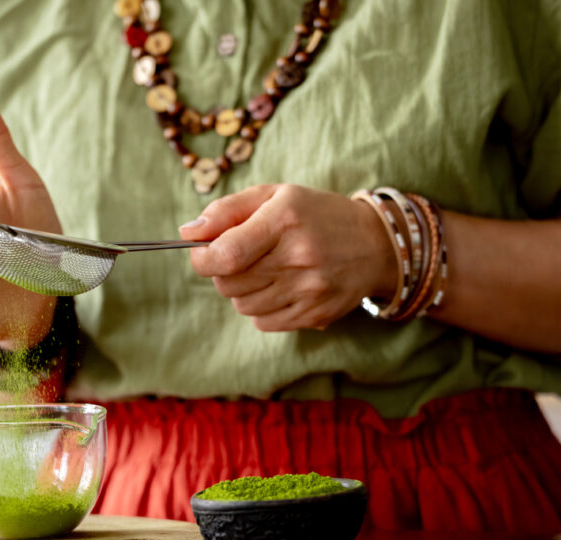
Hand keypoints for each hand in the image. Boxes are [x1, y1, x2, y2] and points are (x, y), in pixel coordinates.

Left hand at [178, 184, 395, 330]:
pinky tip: (281, 287)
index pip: (225, 254)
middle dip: (223, 271)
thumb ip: (226, 210)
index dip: (202, 259)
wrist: (374, 245)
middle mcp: (299, 256)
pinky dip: (261, 307)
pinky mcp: (315, 314)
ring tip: (267, 270)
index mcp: (285, 219)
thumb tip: (186, 233)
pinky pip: (262, 322)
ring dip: (243, 290)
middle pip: (228, 283)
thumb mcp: (274, 196)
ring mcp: (309, 289)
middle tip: (242, 257)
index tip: (203, 253)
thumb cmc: (314, 215)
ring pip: (242, 305)